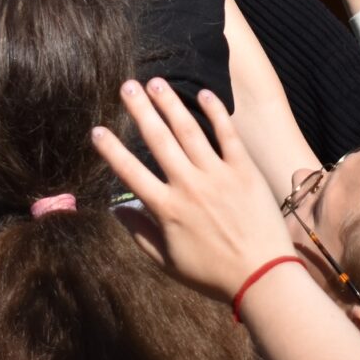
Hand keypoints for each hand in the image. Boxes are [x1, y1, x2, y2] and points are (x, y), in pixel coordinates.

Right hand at [93, 77, 297, 302]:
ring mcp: (217, 175)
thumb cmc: (213, 275)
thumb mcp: (168, 262)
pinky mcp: (244, 170)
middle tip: (127, 86)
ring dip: (170, 104)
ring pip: (189, 131)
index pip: (130, 173)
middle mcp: (188, 186)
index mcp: (167, 209)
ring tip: (156, 82)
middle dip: (140, 110)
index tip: (96, 130)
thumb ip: (140, 234)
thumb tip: (116, 210)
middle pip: (158, 140)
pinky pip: (227, 135)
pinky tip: (202, 94)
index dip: (111, 150)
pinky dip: (215, 113)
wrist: (262, 277)